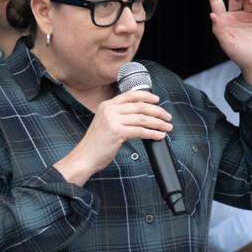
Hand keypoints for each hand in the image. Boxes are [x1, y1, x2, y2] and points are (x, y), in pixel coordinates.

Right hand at [54, 90, 172, 185]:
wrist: (84, 157)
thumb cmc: (96, 144)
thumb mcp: (106, 124)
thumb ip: (119, 116)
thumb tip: (141, 115)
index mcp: (106, 105)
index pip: (130, 95)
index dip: (146, 96)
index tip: (157, 100)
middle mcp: (109, 110)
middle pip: (140, 106)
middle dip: (157, 111)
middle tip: (167, 117)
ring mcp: (113, 120)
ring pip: (143, 119)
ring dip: (158, 123)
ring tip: (167, 127)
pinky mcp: (117, 132)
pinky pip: (140, 131)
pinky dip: (152, 133)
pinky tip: (159, 135)